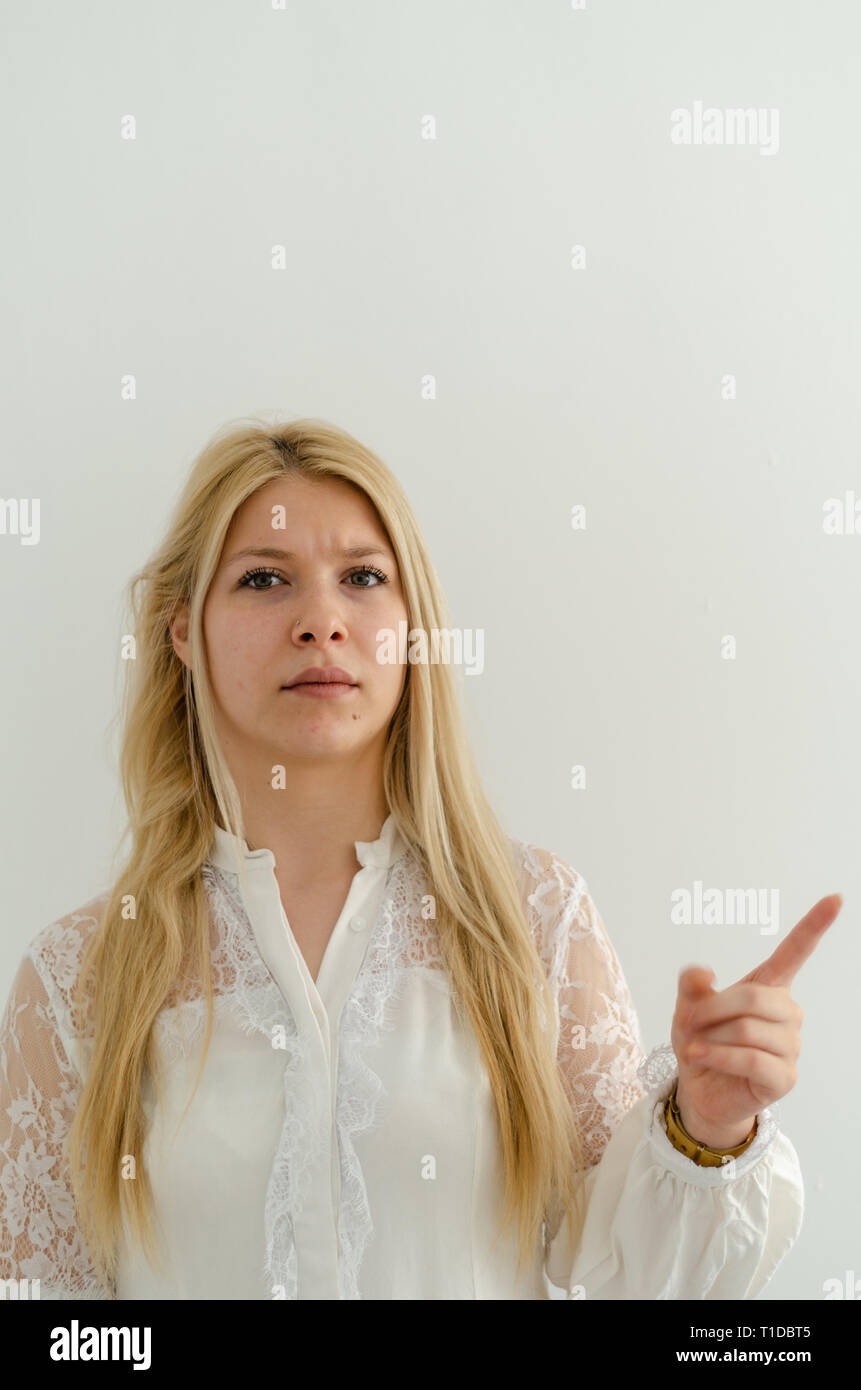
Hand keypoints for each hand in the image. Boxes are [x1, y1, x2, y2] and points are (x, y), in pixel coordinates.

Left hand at [670, 893, 841, 1148]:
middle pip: (752, 997)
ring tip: (696, 1045)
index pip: (796, 952)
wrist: (699, 1089)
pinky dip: (718, 1056)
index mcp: (769, 987)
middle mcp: (787, 1013)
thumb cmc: (701, 1041)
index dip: (815, 925)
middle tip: (687, 1021)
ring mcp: (790, 1045)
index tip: (835, 898)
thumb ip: (691, 985)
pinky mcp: (784, 1076)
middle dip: (712, 1009)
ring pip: (747, 1029)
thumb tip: (704, 971)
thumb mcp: (687, 1007)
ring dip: (711, 1037)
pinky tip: (701, 1056)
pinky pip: (750, 1058)